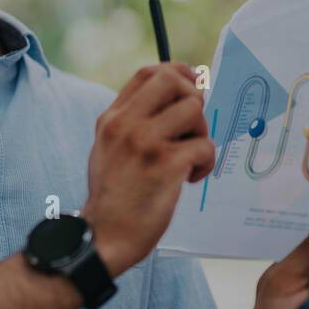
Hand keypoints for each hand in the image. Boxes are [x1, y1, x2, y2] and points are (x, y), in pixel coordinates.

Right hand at [81, 63, 214, 276]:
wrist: (103, 235)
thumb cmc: (112, 197)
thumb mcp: (108, 149)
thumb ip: (132, 123)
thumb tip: (171, 103)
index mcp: (111, 118)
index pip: (148, 73)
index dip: (177, 72)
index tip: (192, 84)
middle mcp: (125, 124)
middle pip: (173, 81)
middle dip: (192, 99)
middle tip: (192, 127)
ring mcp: (144, 142)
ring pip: (194, 110)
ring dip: (201, 134)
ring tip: (188, 158)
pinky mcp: (165, 164)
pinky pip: (204, 146)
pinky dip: (205, 163)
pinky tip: (189, 179)